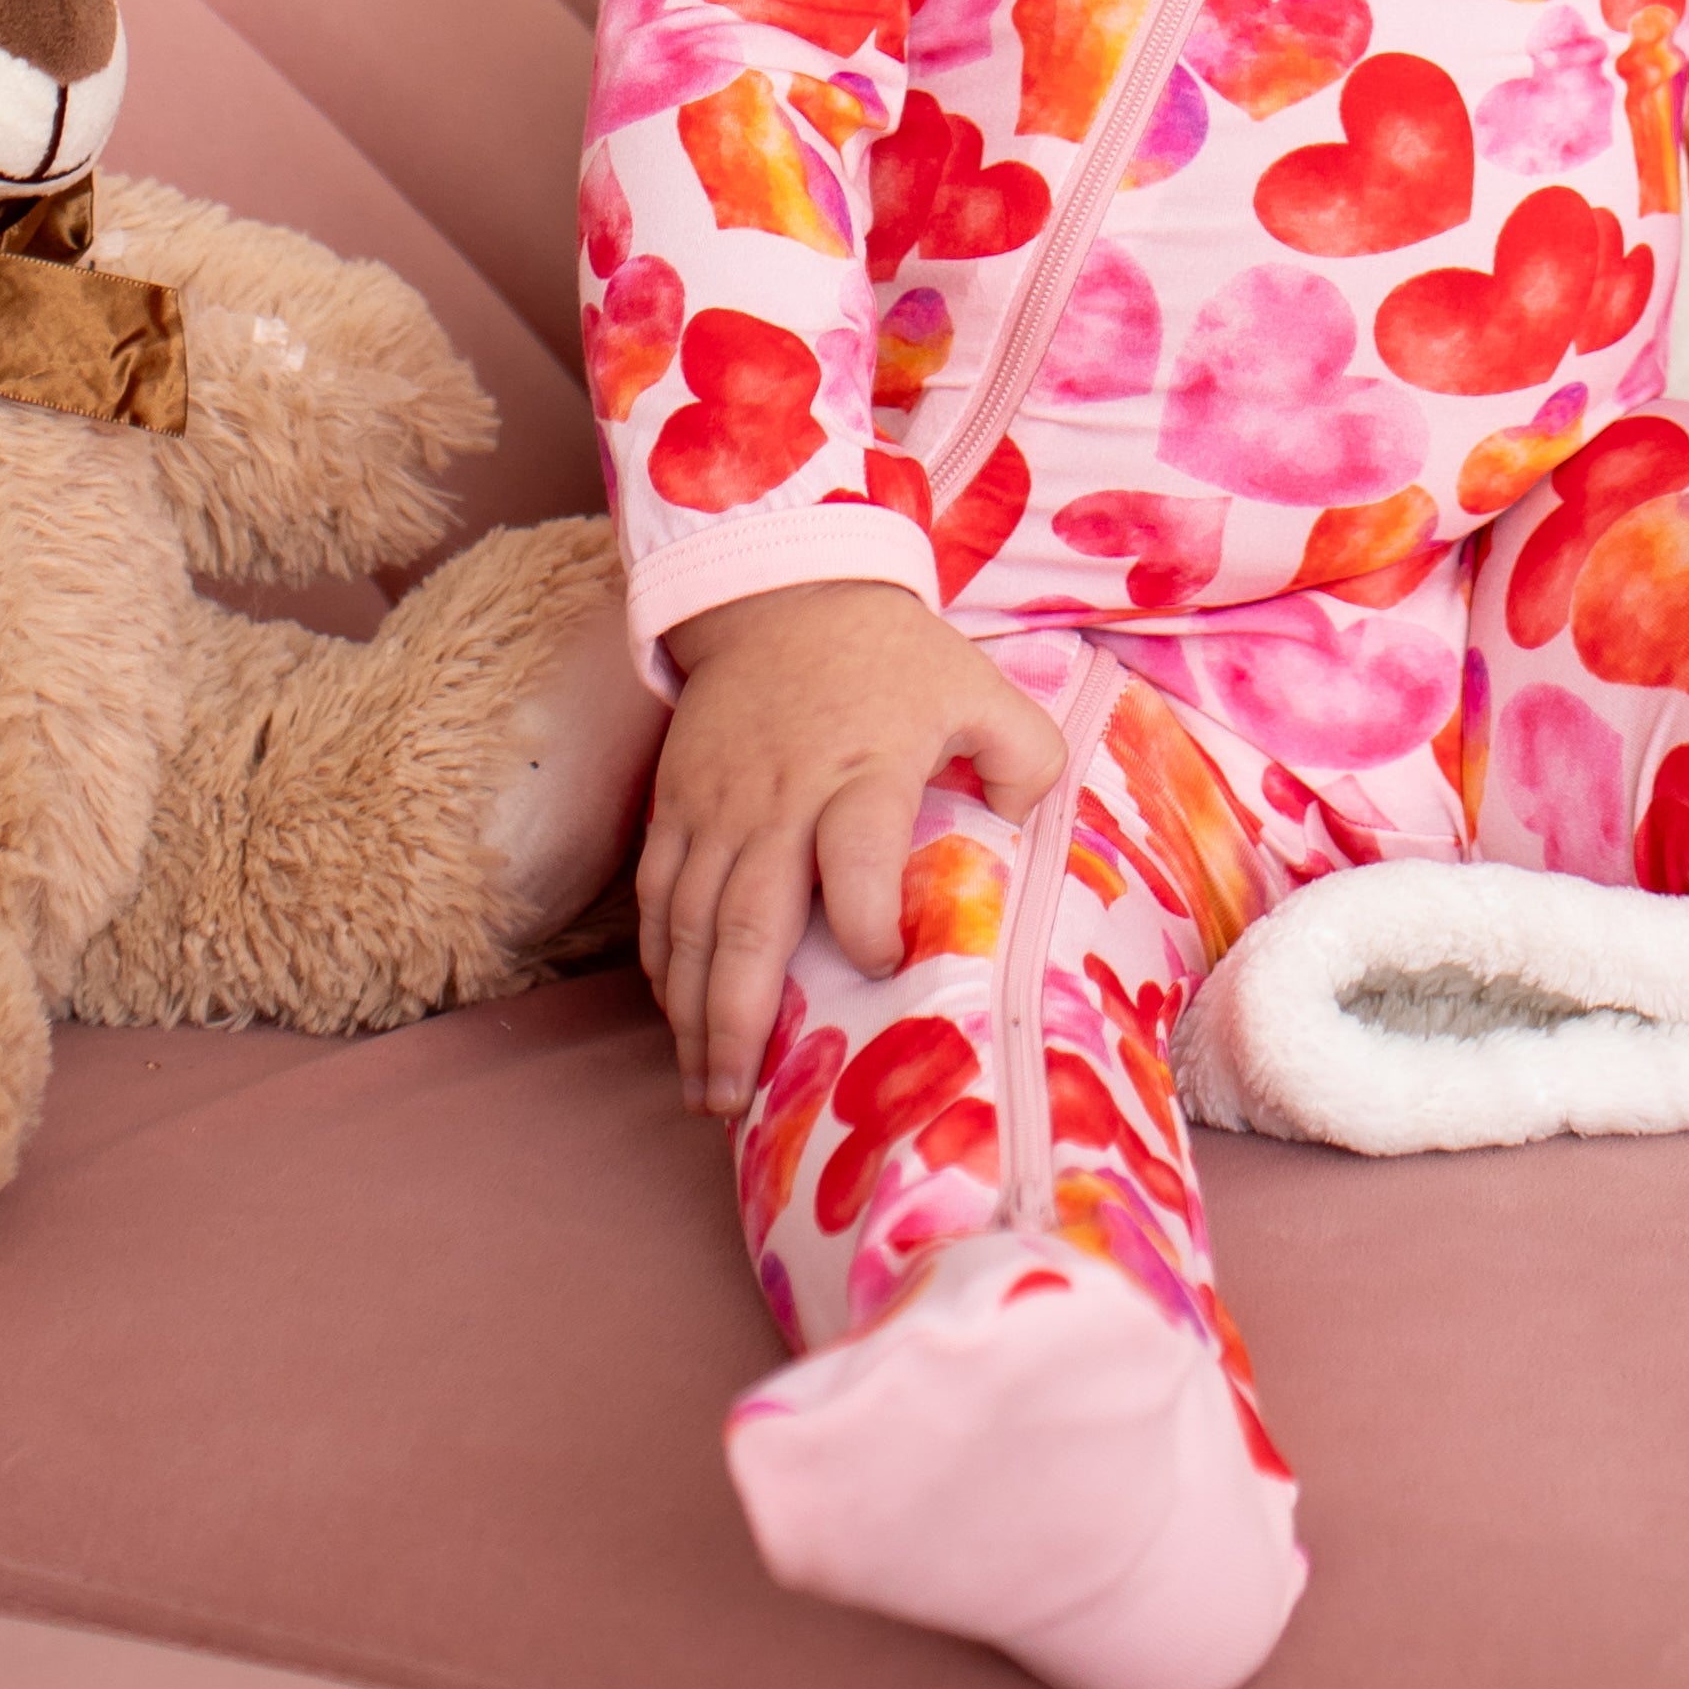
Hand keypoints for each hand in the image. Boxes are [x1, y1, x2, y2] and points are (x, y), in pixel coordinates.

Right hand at [640, 580, 1062, 1118]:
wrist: (784, 591)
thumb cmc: (892, 657)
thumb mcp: (979, 687)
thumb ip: (1025, 755)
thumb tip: (1032, 827)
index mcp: (862, 772)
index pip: (858, 861)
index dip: (869, 924)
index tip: (885, 970)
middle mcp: (779, 799)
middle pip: (747, 918)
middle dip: (738, 1018)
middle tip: (742, 1097)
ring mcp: (717, 805)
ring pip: (689, 921)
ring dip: (691, 1011)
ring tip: (707, 1087)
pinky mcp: (677, 803)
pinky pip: (657, 895)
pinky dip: (661, 961)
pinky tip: (676, 1015)